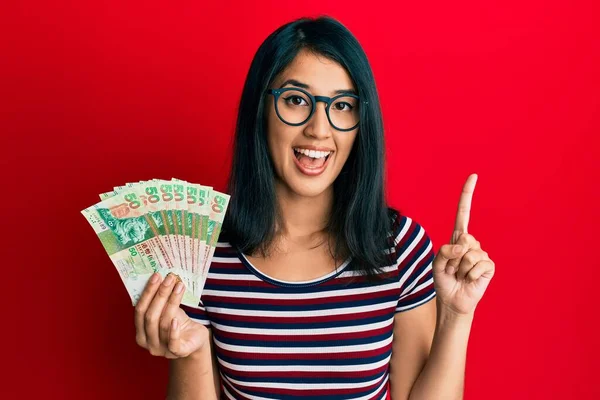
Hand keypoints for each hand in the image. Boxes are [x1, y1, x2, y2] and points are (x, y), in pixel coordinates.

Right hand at [134, 272, 208, 358]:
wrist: (194, 340)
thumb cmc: (177, 323)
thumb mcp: (166, 312)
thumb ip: (158, 302)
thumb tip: (159, 277)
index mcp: (141, 333)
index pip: (139, 311)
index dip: (147, 293)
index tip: (156, 276)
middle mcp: (148, 343)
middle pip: (151, 316)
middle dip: (160, 294)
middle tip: (169, 278)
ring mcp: (162, 350)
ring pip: (163, 323)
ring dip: (172, 302)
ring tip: (179, 286)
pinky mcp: (178, 352)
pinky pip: (173, 343)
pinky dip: (173, 331)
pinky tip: (176, 319)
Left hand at [432, 174, 495, 314]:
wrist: (452, 301)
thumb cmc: (444, 281)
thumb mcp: (437, 263)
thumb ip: (446, 251)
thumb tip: (464, 247)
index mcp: (457, 238)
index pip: (463, 212)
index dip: (467, 195)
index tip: (473, 176)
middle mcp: (471, 243)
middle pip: (463, 239)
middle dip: (453, 257)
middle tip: (452, 269)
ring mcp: (482, 254)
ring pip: (469, 255)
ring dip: (460, 269)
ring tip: (459, 276)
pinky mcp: (489, 266)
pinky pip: (479, 265)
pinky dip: (470, 275)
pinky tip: (468, 280)